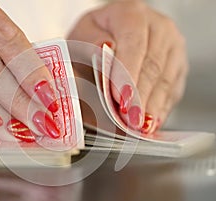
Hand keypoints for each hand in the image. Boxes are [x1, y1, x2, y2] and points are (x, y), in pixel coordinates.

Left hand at [68, 0, 187, 133]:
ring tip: (141, 127)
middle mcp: (158, 27)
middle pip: (152, 65)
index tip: (120, 98)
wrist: (110, 33)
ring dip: (152, 107)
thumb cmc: (94, 37)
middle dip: (140, 97)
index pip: (133, 44)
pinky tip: (150, 121)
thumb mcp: (82, 36)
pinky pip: (172, 89)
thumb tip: (105, 51)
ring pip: (165, 80)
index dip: (127, 74)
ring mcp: (172, 46)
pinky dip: (160, 108)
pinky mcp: (177, 65)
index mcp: (131, 13)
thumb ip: (90, 45)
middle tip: (130, 120)